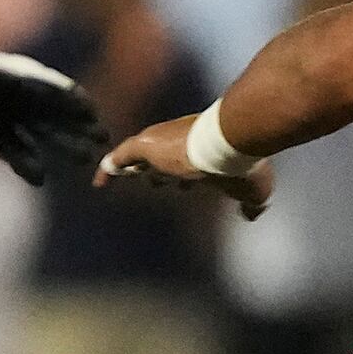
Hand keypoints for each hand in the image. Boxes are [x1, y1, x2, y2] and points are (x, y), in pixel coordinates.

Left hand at [0, 0, 108, 182]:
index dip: (60, 93)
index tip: (87, 107)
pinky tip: (38, 178)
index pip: (33, 80)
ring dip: (61, 143)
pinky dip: (25, 162)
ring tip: (86, 160)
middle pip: (44, 106)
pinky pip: (10, 148)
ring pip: (34, 129)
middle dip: (74, 121)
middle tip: (103, 137)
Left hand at [97, 115, 274, 217]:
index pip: (191, 164)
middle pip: (164, 161)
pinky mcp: (145, 146)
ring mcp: (162, 144)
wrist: (233, 139)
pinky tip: (98, 183)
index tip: (187, 189)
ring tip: (120, 180)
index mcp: (206, 152)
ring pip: (141, 159)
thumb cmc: (244, 164)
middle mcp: (182, 144)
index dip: (187, 178)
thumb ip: (252, 204)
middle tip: (155, 184)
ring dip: (135, 171)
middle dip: (160, 174)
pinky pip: (119, 158)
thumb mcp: (254, 191)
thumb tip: (252, 214)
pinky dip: (108, 169)